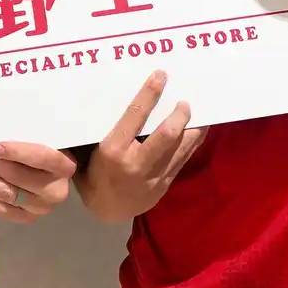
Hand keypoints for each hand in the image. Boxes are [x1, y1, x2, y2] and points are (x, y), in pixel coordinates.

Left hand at [0, 142, 75, 224]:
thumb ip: (29, 137)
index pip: (42, 158)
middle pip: (21, 178)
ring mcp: (42, 207)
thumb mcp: (45, 140)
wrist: (55, 175)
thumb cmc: (47, 151)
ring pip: (9, 195)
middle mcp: (56, 191)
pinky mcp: (28, 218)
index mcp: (64, 167)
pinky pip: (5, 212)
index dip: (19, 152)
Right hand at [79, 71, 206, 223]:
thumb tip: (105, 97)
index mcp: (113, 150)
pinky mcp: (166, 184)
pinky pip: (184, 159)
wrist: (106, 211)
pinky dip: (193, 142)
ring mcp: (154, 177)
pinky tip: (198, 130)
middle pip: (166, 135)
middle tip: (184, 102)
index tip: (161, 76)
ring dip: (193, 128)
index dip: (149, 94)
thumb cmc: (94, 173)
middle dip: (179, 115)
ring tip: (199, 113)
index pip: (135, 117)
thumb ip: (99, 130)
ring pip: (182, 148)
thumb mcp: (88, 152)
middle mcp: (135, 163)